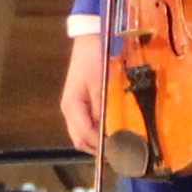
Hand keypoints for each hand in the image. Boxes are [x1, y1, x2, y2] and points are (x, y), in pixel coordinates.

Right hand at [56, 36, 114, 160]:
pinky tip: (111, 131)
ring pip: (81, 135)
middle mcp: (69, 110)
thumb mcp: (101, 85)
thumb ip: (104, 110)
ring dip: (97, 142)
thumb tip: (111, 133)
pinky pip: (86, 125)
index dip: (103, 146)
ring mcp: (73, 107)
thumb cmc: (95, 59)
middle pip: (80, 140)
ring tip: (118, 144)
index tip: (122, 151)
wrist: (90, 39)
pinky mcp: (80, 103)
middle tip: (120, 153)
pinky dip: (97, 132)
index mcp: (72, 106)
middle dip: (98, 149)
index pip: (85, 136)